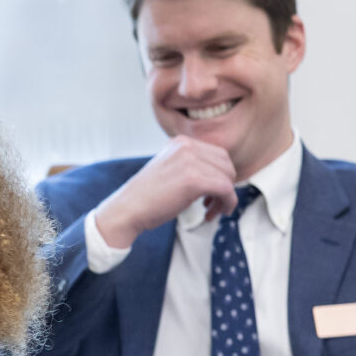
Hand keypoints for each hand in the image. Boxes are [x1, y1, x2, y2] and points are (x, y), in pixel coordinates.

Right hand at [90, 137, 237, 250]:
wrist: (127, 209)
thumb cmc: (148, 197)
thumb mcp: (171, 170)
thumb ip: (192, 166)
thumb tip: (222, 176)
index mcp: (181, 142)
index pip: (218, 154)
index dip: (220, 176)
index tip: (211, 194)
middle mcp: (187, 146)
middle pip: (226, 164)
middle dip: (225, 186)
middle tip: (212, 204)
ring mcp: (190, 161)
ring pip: (228, 178)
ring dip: (225, 198)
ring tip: (210, 211)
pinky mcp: (194, 179)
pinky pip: (226, 189)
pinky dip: (227, 203)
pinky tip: (212, 214)